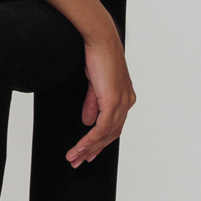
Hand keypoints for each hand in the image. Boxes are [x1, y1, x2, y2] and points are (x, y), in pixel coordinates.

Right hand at [66, 28, 136, 167]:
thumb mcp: (94, 83)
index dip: (100, 141)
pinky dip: (89, 140)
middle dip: (93, 150)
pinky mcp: (113, 102)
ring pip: (105, 135)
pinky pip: (101, 128)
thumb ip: (93, 103)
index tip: (87, 152)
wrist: (100, 39)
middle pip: (111, 135)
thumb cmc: (97, 54)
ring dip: (88, 148)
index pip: (113, 126)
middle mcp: (126, 102)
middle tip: (78, 161)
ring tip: (74, 157)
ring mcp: (121, 103)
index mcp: (124, 97)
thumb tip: (87, 122)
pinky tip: (79, 147)